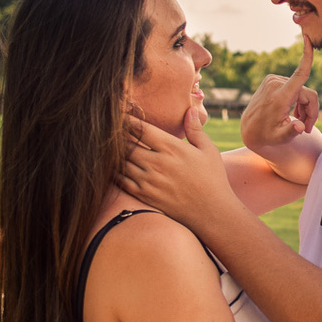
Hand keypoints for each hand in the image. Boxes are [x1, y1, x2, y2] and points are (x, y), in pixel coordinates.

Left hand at [121, 109, 236, 229]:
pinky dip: (113, 171)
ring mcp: (148, 180)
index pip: (141, 129)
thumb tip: (188, 109)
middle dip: (116, 135)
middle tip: (109, 128)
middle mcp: (157, 163)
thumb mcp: (209, 151)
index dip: (127, 119)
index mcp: (172, 148)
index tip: (119, 113)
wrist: (212, 213)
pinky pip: (120, 179)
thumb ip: (195, 130)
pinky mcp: (144, 195)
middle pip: (125, 143)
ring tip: (108, 145)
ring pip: (120, 161)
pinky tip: (113, 165)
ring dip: (113, 153)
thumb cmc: (212, 179)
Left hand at [241, 34, 318, 152]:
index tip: (308, 38)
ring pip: (302, 91)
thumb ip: (291, 132)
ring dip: (304, 108)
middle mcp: (276, 84)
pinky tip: (291, 114)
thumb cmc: (266, 136)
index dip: (306, 57)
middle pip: (307, 93)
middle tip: (306, 128)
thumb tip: (301, 127)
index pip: (299, 74)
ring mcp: (273, 80)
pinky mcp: (272, 80)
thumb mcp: (279, 138)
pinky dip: (297, 101)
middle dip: (310, 111)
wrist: (249, 129)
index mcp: (279, 96)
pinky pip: (294, 88)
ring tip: (297, 122)